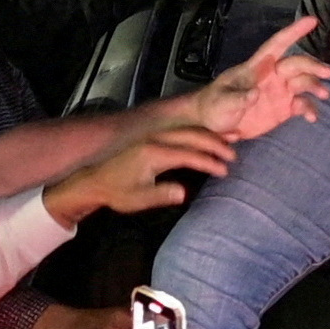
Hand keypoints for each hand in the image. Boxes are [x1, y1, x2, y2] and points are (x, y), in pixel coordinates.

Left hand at [47, 120, 235, 221]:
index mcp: (153, 153)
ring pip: (188, 130)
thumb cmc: (117, 192)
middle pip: (192, 135)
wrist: (96, 181)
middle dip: (215, 144)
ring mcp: (154, 136)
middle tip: (233, 156)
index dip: (208, 162)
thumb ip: (162, 195)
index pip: (188, 154)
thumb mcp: (139, 199)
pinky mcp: (154, 137)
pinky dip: (198, 133)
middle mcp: (155, 140)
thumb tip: (185, 193)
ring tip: (230, 142)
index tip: (225, 171)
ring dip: (209, 136)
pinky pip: (181, 131)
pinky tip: (210, 137)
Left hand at [187, 15, 329, 143]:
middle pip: (297, 64)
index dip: (293, 32)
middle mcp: (273, 76)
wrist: (214, 126)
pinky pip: (302, 105)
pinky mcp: (283, 109)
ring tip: (324, 95)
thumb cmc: (214, 106)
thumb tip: (256, 92)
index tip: (312, 21)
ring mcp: (280, 92)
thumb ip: (239, 97)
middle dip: (312, 66)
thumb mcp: (223, 101)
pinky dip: (310, 109)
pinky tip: (312, 117)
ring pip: (304, 83)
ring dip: (315, 86)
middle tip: (327, 73)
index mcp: (257, 67)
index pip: (277, 45)